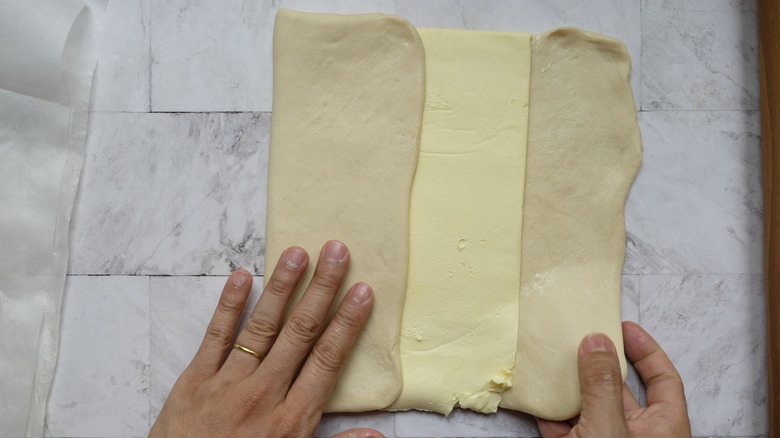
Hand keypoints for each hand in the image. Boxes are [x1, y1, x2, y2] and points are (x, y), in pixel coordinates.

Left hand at [149, 241, 382, 437]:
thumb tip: (378, 435)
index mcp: (292, 418)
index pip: (327, 359)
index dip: (347, 322)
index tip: (362, 291)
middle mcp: (263, 395)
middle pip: (299, 333)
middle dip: (321, 289)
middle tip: (335, 252)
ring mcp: (226, 384)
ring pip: (261, 327)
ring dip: (281, 288)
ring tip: (297, 253)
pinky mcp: (194, 381)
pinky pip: (215, 337)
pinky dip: (228, 306)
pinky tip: (241, 277)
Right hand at [537, 322, 690, 437]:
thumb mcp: (608, 427)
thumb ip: (602, 385)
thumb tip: (596, 342)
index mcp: (662, 429)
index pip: (664, 379)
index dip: (647, 351)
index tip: (624, 327)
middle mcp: (636, 434)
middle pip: (619, 389)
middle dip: (599, 363)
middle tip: (581, 337)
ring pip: (589, 406)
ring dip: (570, 386)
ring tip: (556, 359)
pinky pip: (564, 425)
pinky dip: (551, 410)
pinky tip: (538, 392)